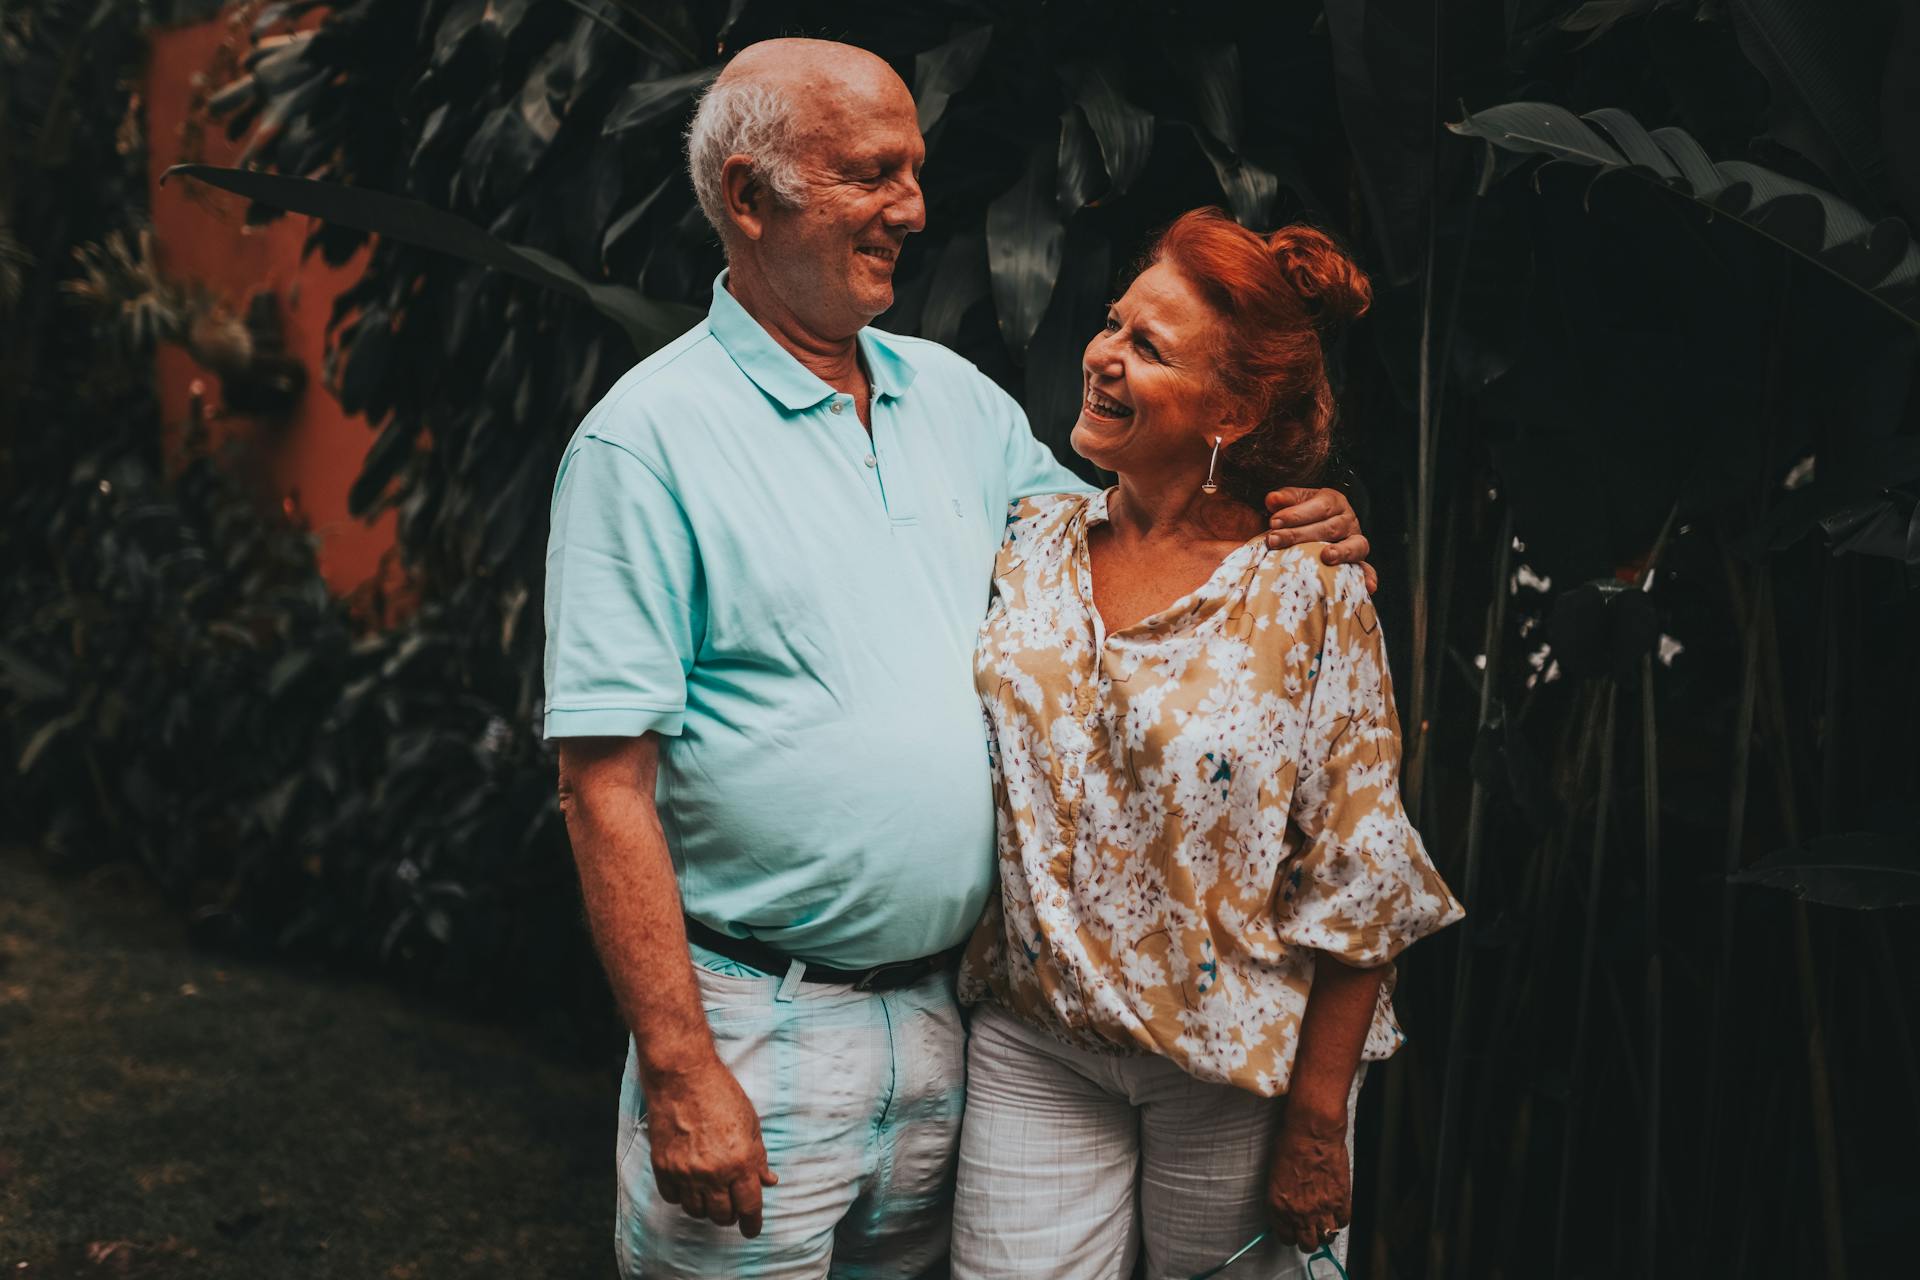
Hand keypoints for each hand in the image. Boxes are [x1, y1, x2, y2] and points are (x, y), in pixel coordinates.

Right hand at [644, 1056, 778, 1237]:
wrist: (683, 1077)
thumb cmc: (721, 1094)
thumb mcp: (751, 1124)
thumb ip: (759, 1157)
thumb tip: (768, 1181)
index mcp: (741, 1162)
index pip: (749, 1206)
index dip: (752, 1223)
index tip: (752, 1229)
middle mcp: (714, 1172)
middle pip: (723, 1215)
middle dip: (731, 1215)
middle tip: (732, 1206)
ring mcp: (686, 1172)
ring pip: (697, 1211)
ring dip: (707, 1208)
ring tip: (711, 1194)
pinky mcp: (664, 1167)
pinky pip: (673, 1198)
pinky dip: (683, 1197)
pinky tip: (689, 1185)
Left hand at [1264, 486, 1376, 593]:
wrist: (1317, 526)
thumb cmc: (1302, 514)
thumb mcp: (1295, 501)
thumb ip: (1285, 499)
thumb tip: (1272, 499)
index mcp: (1333, 501)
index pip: (1319, 506)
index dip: (1297, 514)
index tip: (1273, 522)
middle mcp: (1348, 520)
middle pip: (1330, 527)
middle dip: (1301, 534)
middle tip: (1274, 540)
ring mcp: (1355, 541)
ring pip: (1353, 545)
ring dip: (1341, 552)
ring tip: (1326, 557)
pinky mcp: (1358, 561)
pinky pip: (1366, 569)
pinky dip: (1368, 577)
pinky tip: (1368, 587)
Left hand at [1266, 1105, 1351, 1251]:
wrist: (1312, 1133)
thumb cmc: (1291, 1145)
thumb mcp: (1275, 1175)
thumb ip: (1282, 1197)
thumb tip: (1287, 1207)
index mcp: (1279, 1206)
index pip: (1285, 1237)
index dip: (1291, 1235)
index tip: (1293, 1231)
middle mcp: (1300, 1212)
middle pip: (1307, 1243)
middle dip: (1308, 1239)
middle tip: (1310, 1232)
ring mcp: (1322, 1209)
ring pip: (1327, 1237)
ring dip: (1326, 1232)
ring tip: (1325, 1223)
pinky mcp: (1341, 1201)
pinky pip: (1343, 1222)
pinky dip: (1340, 1219)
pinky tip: (1336, 1212)